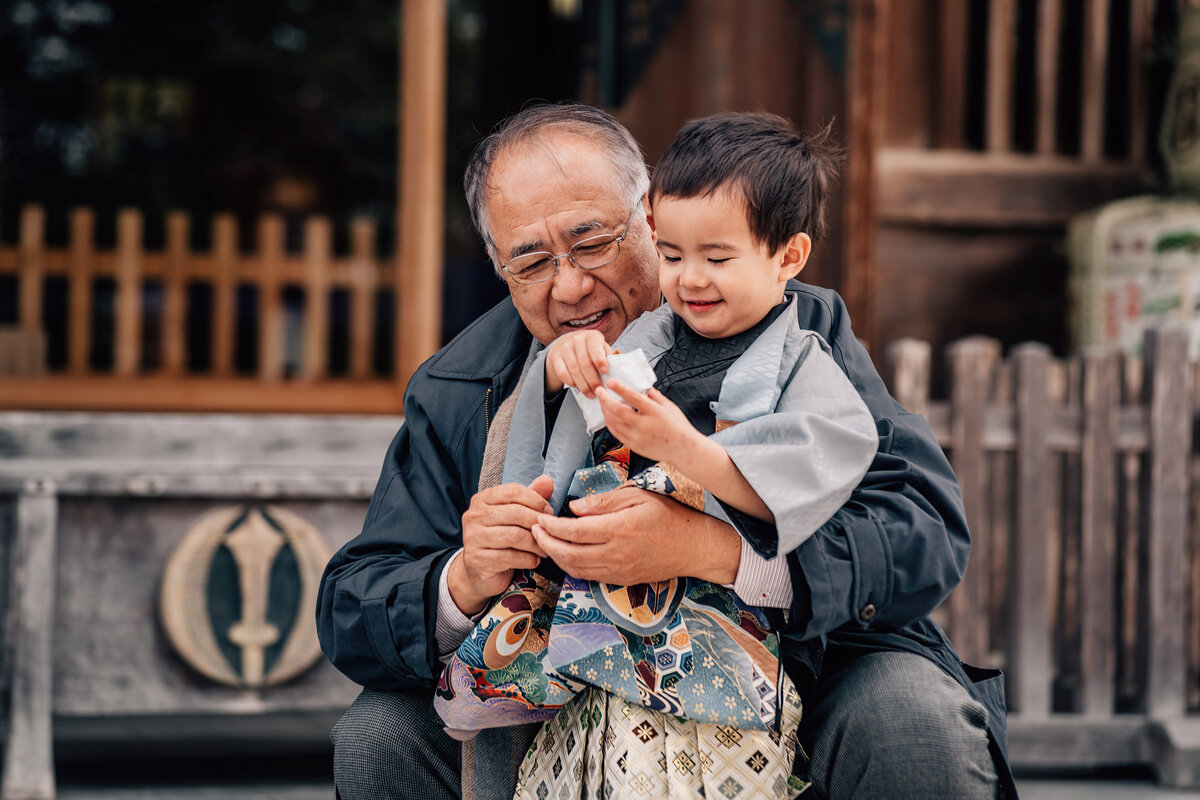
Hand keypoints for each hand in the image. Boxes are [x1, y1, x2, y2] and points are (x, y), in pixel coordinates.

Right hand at [448, 475, 552, 615]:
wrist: (478, 572)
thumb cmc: (500, 540)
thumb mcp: (514, 516)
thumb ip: (530, 498)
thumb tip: (547, 480)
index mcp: (482, 500)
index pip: (513, 491)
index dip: (536, 500)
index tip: (548, 512)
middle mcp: (474, 516)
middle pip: (516, 513)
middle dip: (538, 523)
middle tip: (549, 532)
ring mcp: (473, 538)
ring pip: (515, 536)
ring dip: (536, 543)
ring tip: (544, 548)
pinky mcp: (477, 560)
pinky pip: (511, 557)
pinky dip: (528, 559)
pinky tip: (534, 560)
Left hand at [531, 486, 740, 584]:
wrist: (693, 547)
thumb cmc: (667, 515)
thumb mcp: (637, 497)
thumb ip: (603, 502)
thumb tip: (574, 508)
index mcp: (619, 529)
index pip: (573, 532)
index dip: (551, 526)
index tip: (540, 518)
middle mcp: (616, 554)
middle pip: (568, 554)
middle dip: (545, 543)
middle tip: (533, 530)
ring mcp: (618, 571)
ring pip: (575, 569)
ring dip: (555, 558)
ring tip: (544, 542)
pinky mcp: (621, 580)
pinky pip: (589, 577)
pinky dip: (571, 567)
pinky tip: (564, 555)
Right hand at [546, 330, 611, 396]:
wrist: (566, 344)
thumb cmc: (590, 349)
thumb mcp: (601, 348)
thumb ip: (608, 357)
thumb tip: (619, 370)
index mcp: (592, 336)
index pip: (595, 348)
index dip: (600, 360)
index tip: (605, 372)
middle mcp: (577, 339)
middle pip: (584, 362)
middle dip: (593, 379)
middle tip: (599, 390)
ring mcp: (564, 348)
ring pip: (574, 369)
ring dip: (583, 384)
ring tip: (590, 394)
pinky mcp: (555, 357)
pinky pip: (562, 372)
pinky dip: (570, 381)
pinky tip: (577, 387)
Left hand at [596, 380, 700, 463]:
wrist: (683, 450)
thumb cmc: (678, 426)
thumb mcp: (669, 406)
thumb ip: (653, 395)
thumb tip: (640, 385)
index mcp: (655, 412)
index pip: (633, 398)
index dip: (620, 389)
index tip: (610, 382)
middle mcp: (645, 425)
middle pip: (618, 411)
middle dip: (605, 399)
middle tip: (599, 390)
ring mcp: (638, 437)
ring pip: (614, 423)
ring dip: (605, 411)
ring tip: (602, 402)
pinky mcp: (634, 446)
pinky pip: (616, 433)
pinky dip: (610, 423)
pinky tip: (608, 416)